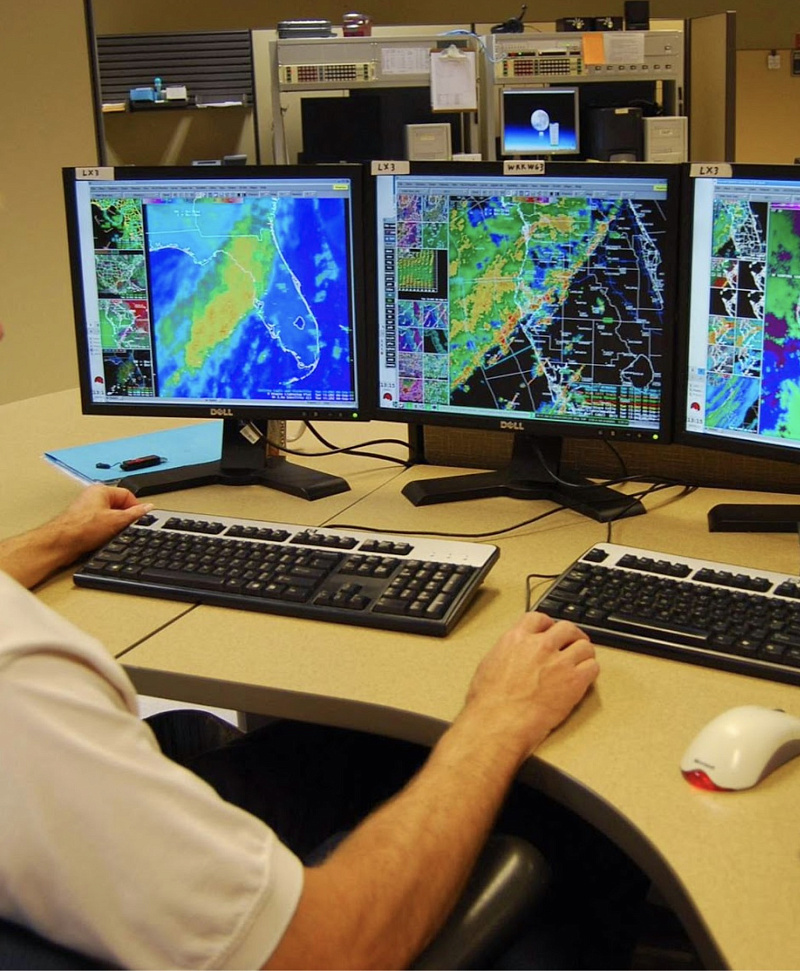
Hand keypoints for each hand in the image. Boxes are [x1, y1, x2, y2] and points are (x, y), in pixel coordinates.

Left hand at [48, 484, 152, 560]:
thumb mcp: (116, 521)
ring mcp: (87, 510)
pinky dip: (104, 533)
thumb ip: (135, 514)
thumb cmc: (80, 528)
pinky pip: (101, 526)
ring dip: (114, 527)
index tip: (141, 519)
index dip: (136, 508)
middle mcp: (93, 497)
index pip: (128, 495)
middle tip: (125, 528)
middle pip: (119, 506)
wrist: (60, 543)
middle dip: (124, 519)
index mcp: (101, 490)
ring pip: (110, 518)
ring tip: (110, 534)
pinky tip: (102, 539)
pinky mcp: (83, 523)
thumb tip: (148, 508)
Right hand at [463, 611, 598, 752]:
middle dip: (570, 636)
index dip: (548, 625)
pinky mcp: (574, 682)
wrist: (499, 722)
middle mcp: (540, 645)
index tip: (550, 631)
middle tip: (571, 644)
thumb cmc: (489, 702)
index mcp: (517, 638)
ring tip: (581, 661)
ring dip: (583, 653)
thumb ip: (507, 652)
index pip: (539, 618)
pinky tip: (584, 678)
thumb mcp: (489, 664)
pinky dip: (590, 671)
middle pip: (566, 628)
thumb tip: (514, 654)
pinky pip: (593, 667)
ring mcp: (559, 662)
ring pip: (585, 646)